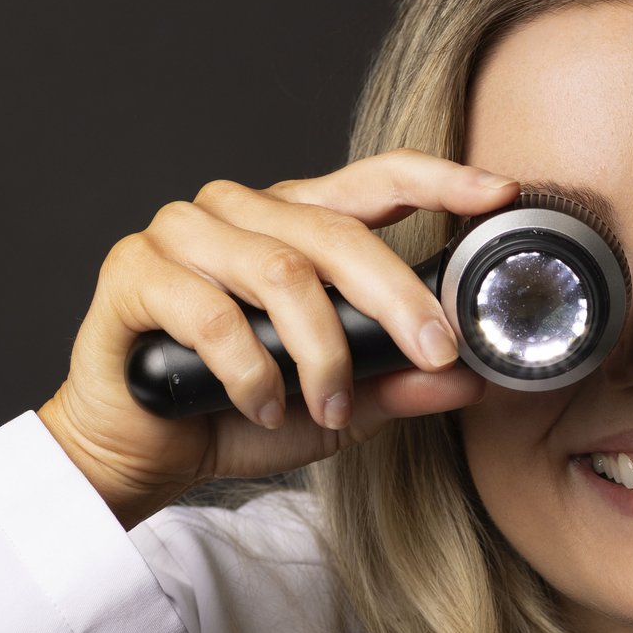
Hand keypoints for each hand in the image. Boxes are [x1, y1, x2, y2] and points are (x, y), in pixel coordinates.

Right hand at [38, 149, 519, 525]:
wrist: (141, 453)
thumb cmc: (233, 415)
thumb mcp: (336, 408)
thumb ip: (395, 384)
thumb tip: (469, 377)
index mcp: (292, 222)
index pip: (374, 180)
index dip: (438, 179)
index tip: (497, 193)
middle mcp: (239, 211)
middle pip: (336, 234)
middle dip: (398, 298)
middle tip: (435, 353)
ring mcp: (182, 232)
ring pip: (281, 272)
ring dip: (320, 352)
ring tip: (327, 408)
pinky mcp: (135, 270)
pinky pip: (214, 314)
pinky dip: (251, 372)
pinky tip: (260, 407)